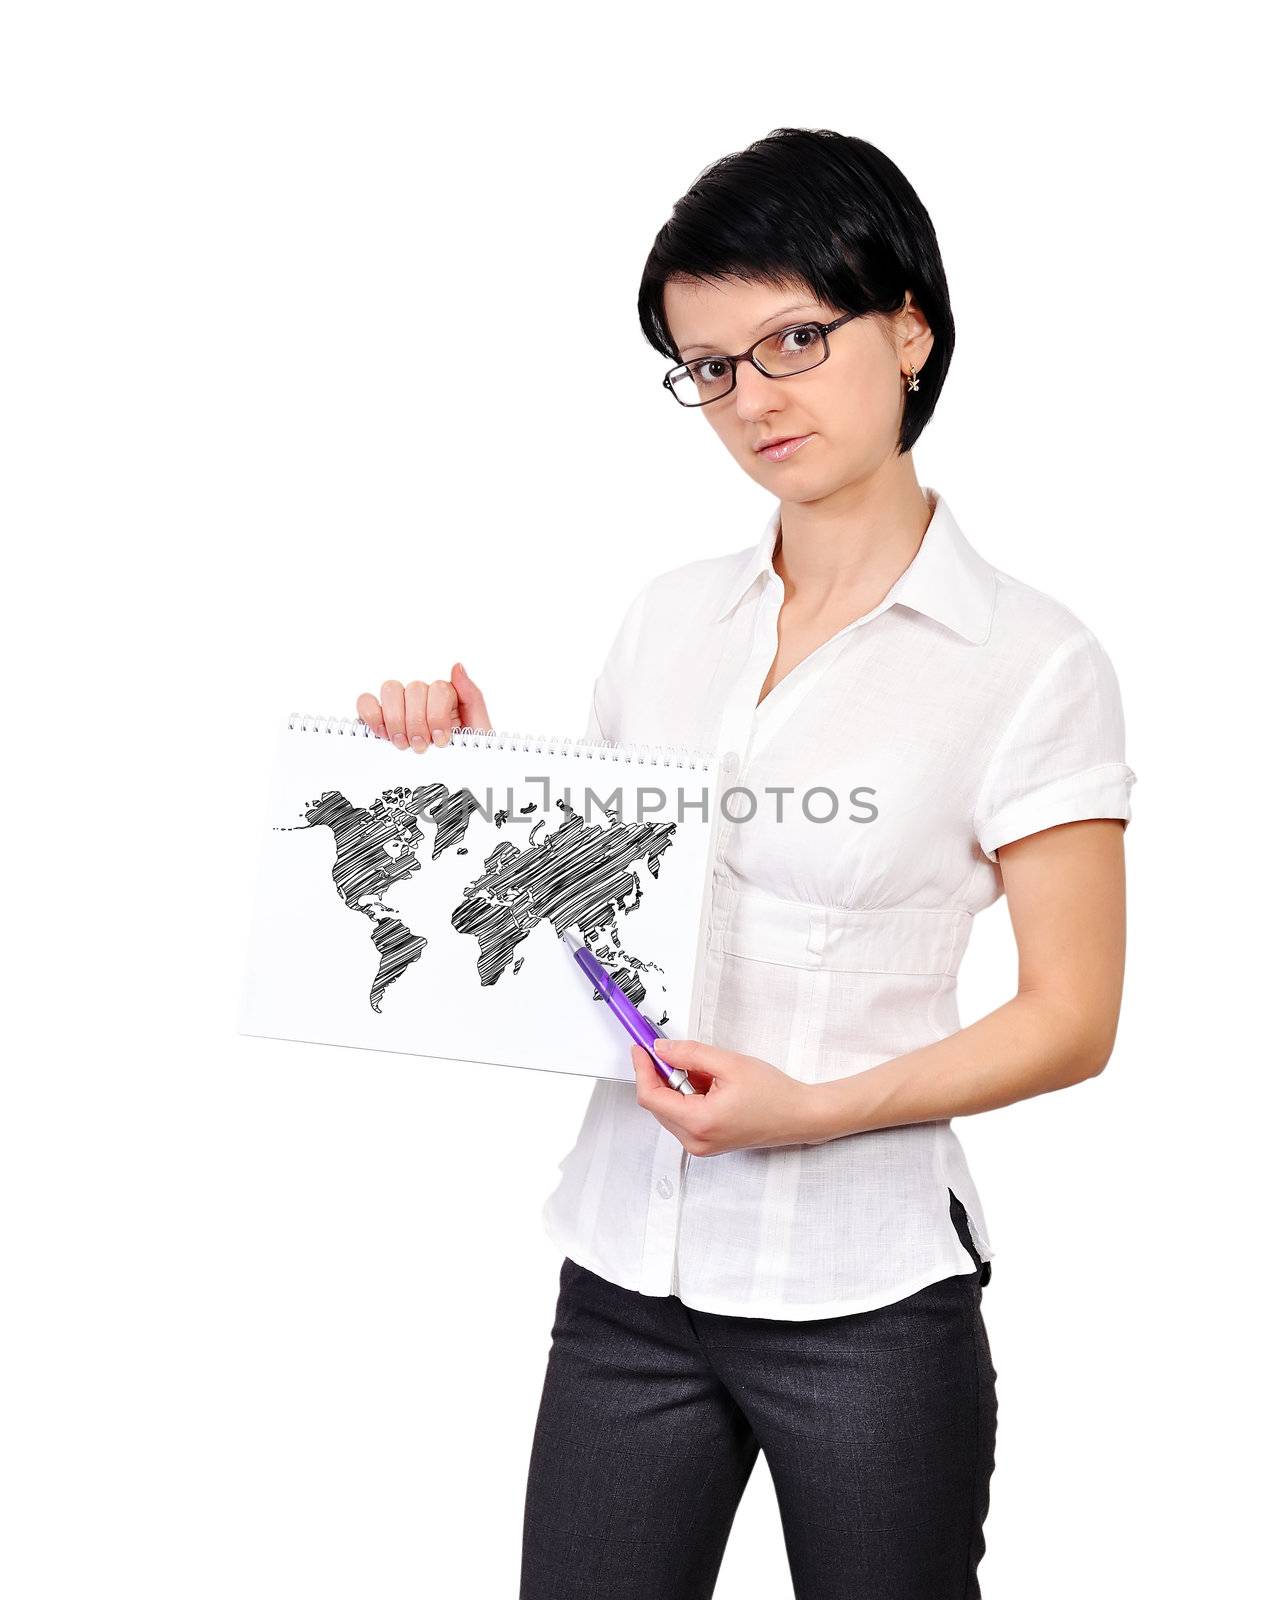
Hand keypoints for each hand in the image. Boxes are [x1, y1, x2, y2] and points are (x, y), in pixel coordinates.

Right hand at [356, 665, 491, 750]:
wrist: (452, 784)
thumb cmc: (464, 758)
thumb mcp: (479, 731)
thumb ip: (472, 696)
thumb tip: (457, 667)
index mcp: (447, 698)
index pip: (438, 688)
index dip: (437, 715)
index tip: (440, 740)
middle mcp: (423, 699)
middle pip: (414, 689)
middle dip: (417, 722)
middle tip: (421, 746)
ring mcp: (399, 708)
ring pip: (391, 690)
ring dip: (396, 719)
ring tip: (403, 743)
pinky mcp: (378, 720)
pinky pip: (366, 702)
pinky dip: (371, 715)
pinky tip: (383, 734)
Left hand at [630, 1038, 820, 1155]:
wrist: (799, 1117)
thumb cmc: (774, 1095)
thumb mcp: (729, 1063)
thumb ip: (689, 1054)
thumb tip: (661, 1050)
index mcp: (699, 1122)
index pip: (651, 1097)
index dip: (642, 1069)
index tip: (640, 1048)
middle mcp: (696, 1141)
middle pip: (657, 1104)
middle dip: (662, 1075)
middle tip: (675, 1052)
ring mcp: (700, 1145)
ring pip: (669, 1109)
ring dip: (677, 1086)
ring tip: (707, 1073)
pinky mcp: (706, 1143)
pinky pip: (683, 1116)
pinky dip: (687, 1096)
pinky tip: (710, 1086)